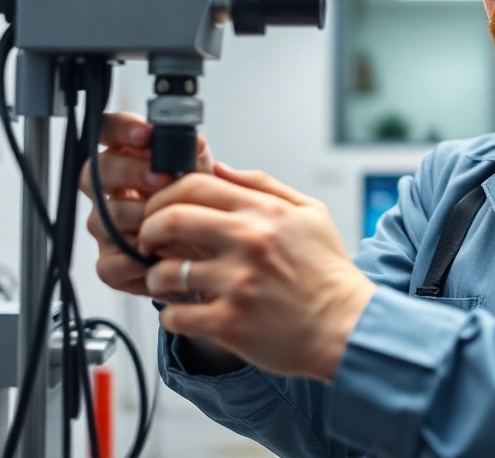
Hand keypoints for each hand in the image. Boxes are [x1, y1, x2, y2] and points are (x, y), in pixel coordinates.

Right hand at [81, 112, 213, 294]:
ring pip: (105, 217)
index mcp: (128, 160)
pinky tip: (157, 256)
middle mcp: (109, 192)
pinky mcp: (110, 263)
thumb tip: (191, 140)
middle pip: (95, 173)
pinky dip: (133, 261)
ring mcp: (106, 227)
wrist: (208, 250)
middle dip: (129, 172)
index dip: (119, 129)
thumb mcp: (202, 173)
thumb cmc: (198, 206)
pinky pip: (109, 263)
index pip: (106, 131)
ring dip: (139, 217)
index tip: (145, 134)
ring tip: (169, 220)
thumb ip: (194, 153)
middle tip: (161, 179)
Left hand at [139, 164, 375, 380]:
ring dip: (156, 276)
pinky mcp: (230, 323)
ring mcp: (237, 284)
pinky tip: (184, 314)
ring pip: (165, 271)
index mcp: (265, 213)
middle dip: (147, 229)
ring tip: (167, 281)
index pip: (195, 185)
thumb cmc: (328, 272)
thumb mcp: (310, 213)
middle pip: (170, 219)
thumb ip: (264, 186)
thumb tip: (220, 168)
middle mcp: (248, 243)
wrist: (347, 326)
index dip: (165, 195)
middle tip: (148, 241)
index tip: (160, 210)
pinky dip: (171, 316)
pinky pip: (175, 316)